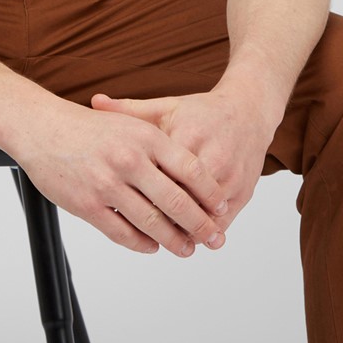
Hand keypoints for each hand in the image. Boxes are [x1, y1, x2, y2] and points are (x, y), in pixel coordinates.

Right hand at [14, 98, 229, 257]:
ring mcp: (108, 184)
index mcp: (145, 137)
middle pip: (176, 200)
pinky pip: (123, 233)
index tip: (221, 208)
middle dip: (200, 224)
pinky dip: (142, 244)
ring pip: (152, 222)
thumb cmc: (88, 127)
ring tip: (187, 249)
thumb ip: (159, 148)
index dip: (209, 193)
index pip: (190, 169)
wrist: (42, 127)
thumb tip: (192, 176)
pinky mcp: (88, 205)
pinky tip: (152, 246)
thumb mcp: (130, 124)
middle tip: (215, 238)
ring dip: (175, 240)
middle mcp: (129, 159)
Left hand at [91, 87, 276, 232]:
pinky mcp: (243, 192)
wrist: (248, 112)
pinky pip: (220, 221)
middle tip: (136, 231)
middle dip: (158, 219)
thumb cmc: (202, 112)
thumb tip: (94, 102)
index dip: (137, 191)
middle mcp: (210, 157)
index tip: (118, 203)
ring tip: (160, 241)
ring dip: (182, 231)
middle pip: (180, 199)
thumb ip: (129, 109)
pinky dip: (202, 233)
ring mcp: (229, 177)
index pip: (158, 172)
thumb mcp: (165, 107)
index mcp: (186, 136)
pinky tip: (186, 239)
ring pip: (200, 215)